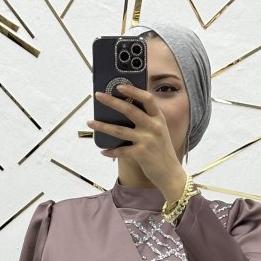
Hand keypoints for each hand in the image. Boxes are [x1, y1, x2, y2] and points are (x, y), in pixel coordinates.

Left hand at [87, 84, 186, 202]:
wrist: (171, 174)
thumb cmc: (162, 151)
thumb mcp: (159, 131)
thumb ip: (148, 120)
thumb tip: (124, 109)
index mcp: (159, 118)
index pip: (147, 98)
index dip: (133, 91)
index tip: (119, 86)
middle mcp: (154, 127)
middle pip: (129, 110)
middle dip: (112, 101)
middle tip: (98, 95)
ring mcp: (147, 140)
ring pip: (120, 130)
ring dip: (103, 126)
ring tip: (90, 122)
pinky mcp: (141, 154)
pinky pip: (121, 151)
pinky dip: (111, 151)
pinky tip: (102, 150)